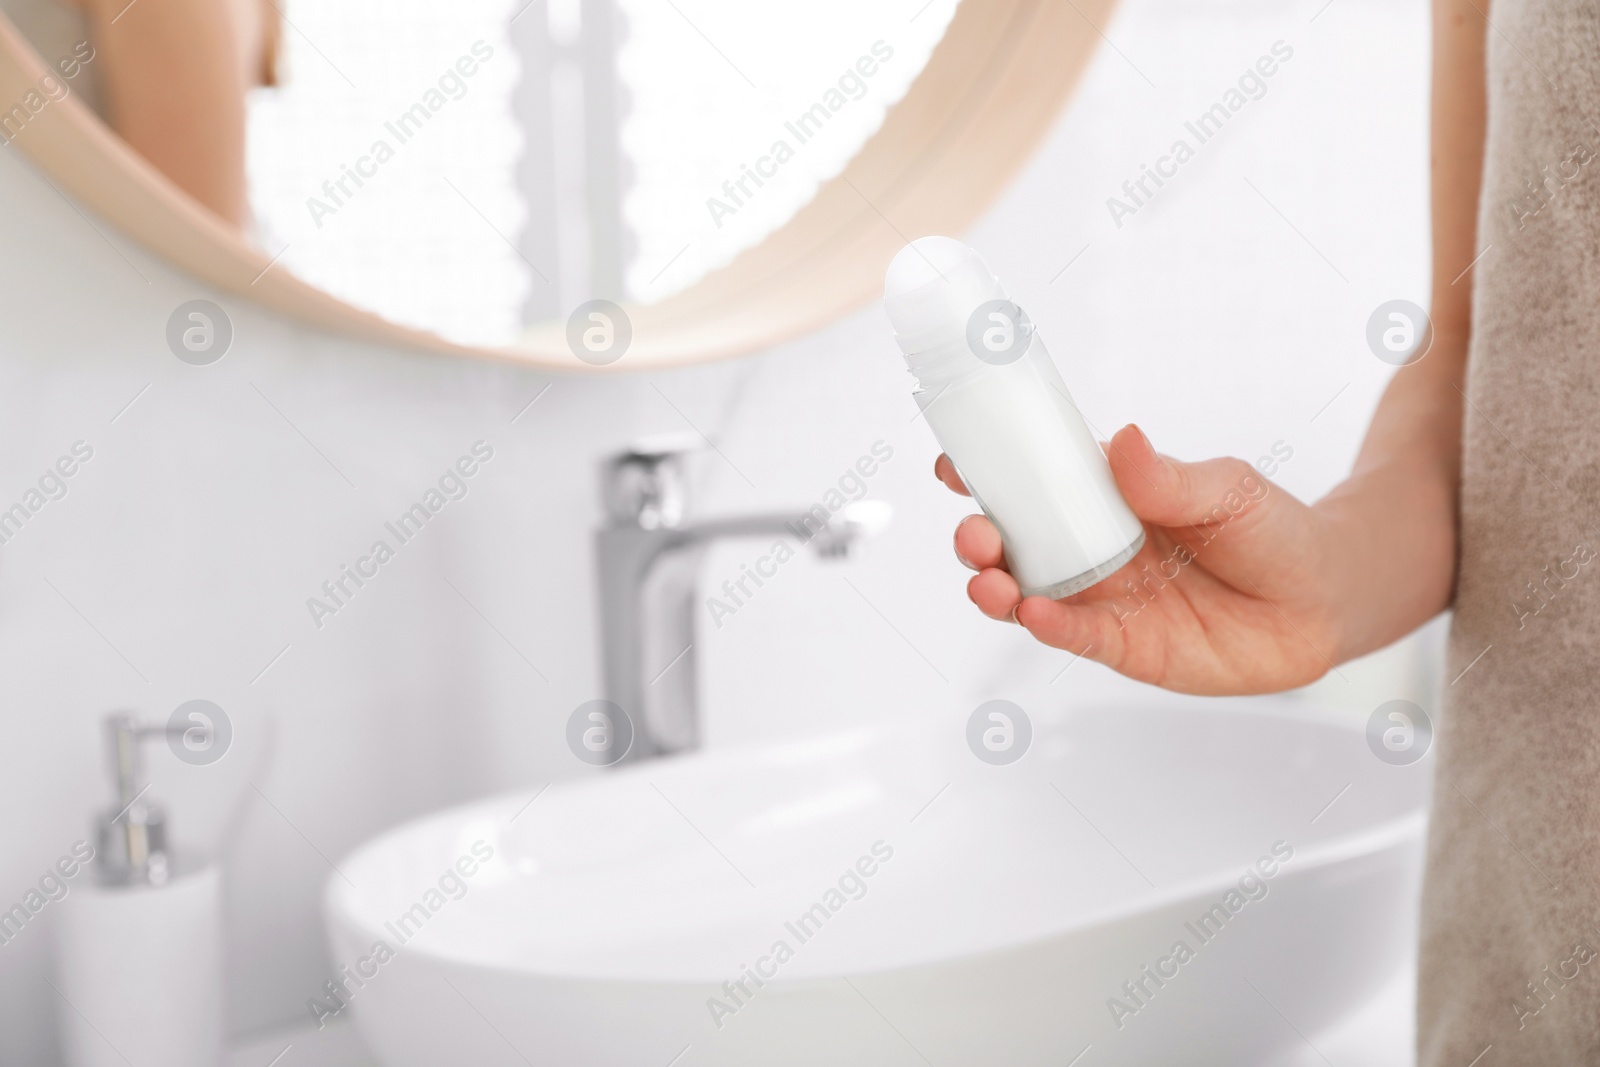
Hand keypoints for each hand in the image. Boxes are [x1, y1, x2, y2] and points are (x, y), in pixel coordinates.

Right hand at [939, 425, 1343, 693]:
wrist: (1326, 599)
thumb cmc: (1273, 532)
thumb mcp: (1228, 490)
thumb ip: (1173, 477)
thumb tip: (1126, 441)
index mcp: (1105, 499)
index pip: (1033, 482)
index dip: (987, 474)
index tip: (954, 464)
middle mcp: (1093, 549)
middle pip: (1014, 545)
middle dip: (979, 539)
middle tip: (975, 534)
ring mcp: (1105, 600)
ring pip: (1030, 594)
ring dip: (998, 587)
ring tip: (990, 581)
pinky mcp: (1127, 647)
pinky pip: (1078, 637)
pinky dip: (1050, 626)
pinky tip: (1035, 614)